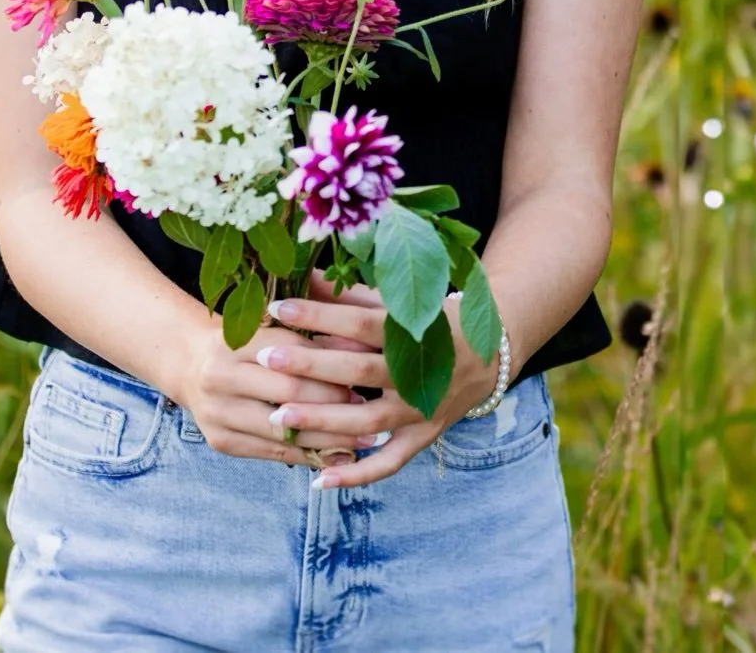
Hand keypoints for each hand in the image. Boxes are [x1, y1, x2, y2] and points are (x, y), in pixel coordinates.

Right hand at [163, 313, 377, 467]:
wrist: (191, 365)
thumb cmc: (246, 342)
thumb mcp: (270, 326)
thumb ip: (309, 333)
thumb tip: (362, 348)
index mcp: (235, 340)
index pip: (292, 352)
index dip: (330, 362)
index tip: (365, 369)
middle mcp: (220, 375)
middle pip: (289, 392)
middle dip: (333, 401)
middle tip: (370, 407)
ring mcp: (217, 412)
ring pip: (283, 430)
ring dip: (328, 437)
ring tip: (364, 439)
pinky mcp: (221, 441)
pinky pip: (273, 453)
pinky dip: (308, 455)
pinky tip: (337, 457)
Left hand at [258, 277, 501, 489]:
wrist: (489, 355)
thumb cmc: (435, 321)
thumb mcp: (403, 302)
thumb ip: (353, 294)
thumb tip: (306, 275)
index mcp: (413, 333)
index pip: (359, 324)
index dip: (319, 316)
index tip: (278, 309)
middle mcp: (417, 376)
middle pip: (356, 372)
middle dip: (308, 366)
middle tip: (266, 358)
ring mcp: (419, 411)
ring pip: (365, 422)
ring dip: (321, 420)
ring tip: (278, 415)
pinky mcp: (421, 438)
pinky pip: (387, 464)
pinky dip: (355, 475)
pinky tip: (318, 480)